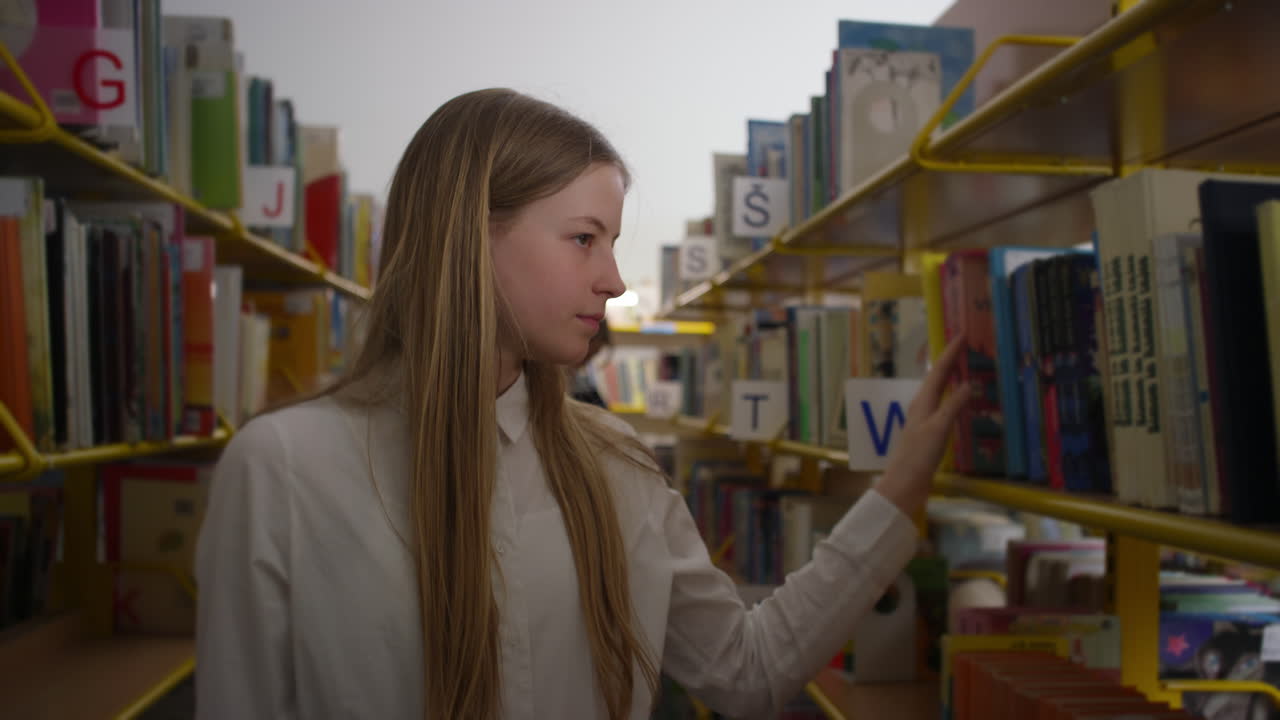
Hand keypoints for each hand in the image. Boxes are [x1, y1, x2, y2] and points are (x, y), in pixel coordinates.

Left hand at [875, 334, 972, 516]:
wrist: (904, 484)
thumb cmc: (919, 456)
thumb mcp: (938, 429)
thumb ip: (953, 405)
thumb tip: (967, 383)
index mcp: (922, 402)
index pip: (939, 371)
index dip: (951, 352)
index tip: (962, 335)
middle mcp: (921, 407)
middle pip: (937, 377)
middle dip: (950, 360)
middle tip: (965, 345)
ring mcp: (923, 420)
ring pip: (939, 391)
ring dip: (951, 376)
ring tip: (964, 365)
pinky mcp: (927, 433)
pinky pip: (942, 406)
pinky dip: (952, 396)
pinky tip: (958, 401)